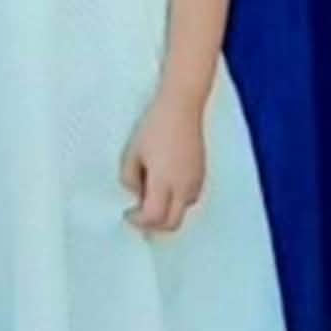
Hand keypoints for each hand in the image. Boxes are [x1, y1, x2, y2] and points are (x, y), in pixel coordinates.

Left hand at [120, 92, 205, 233]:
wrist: (182, 106)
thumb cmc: (155, 126)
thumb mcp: (132, 152)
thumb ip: (130, 179)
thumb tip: (136, 193)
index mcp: (164, 182)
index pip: (153, 217)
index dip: (138, 221)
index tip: (128, 213)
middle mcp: (183, 186)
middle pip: (172, 223)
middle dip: (155, 225)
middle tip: (141, 215)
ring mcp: (196, 180)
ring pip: (183, 211)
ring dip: (168, 212)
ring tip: (154, 198)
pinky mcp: (202, 172)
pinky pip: (191, 197)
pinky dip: (178, 200)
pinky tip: (168, 186)